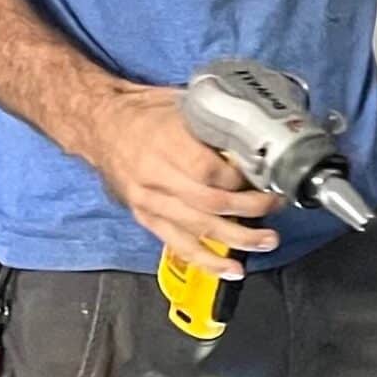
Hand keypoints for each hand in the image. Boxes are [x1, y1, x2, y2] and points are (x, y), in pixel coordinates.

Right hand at [80, 84, 281, 275]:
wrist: (100, 124)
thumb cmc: (145, 112)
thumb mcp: (183, 106)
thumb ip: (215, 125)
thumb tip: (255, 141)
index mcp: (164, 141)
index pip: (208, 170)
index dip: (239, 179)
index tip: (263, 176)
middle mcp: (155, 174)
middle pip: (209, 201)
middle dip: (250, 208)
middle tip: (276, 206)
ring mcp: (148, 200)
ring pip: (197, 226)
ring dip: (237, 238)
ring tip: (266, 242)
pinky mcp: (144, 217)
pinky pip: (177, 243)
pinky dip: (206, 260)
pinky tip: (230, 270)